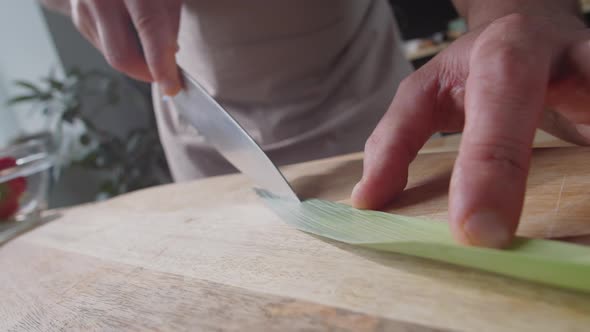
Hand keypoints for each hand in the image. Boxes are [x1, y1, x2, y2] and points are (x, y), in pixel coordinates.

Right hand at [65, 0, 181, 94]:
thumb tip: (169, 60)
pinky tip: (133, 30)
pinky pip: (106, 47)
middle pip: (121, 55)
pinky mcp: (78, 18)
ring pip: (113, 55)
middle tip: (168, 75)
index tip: (172, 87)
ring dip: (139, 59)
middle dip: (147, 73)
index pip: (148, 28)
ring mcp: (83, 6)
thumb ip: (170, 22)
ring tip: (152, 39)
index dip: (161, 63)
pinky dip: (126, 48)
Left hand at [351, 13, 589, 247]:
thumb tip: (366, 200)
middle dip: (550, 163)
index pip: (498, 107)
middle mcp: (566, 55)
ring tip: (580, 196)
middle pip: (582, 90)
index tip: (477, 232)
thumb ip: (396, 140)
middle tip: (518, 234)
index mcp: (506, 55)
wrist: (531, 27)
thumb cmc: (475, 68)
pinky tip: (586, 180)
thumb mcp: (425, 92)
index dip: (490, 168)